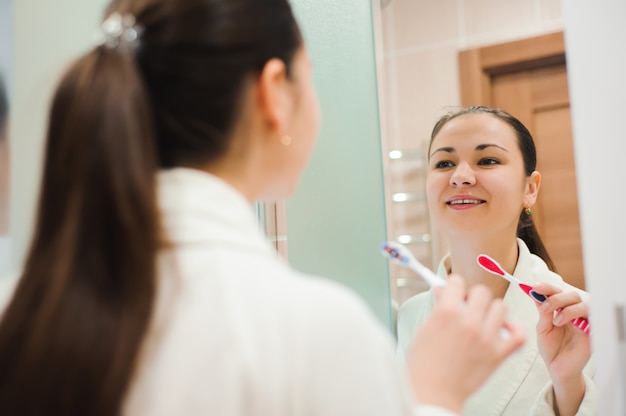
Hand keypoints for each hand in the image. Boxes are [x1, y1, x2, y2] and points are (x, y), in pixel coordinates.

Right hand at [407, 274, 525, 412]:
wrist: (433, 392)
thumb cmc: (423, 365)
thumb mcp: (425, 329)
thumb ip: (438, 308)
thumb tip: (444, 292)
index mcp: (447, 312)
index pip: (458, 282)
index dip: (455, 287)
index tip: (454, 293)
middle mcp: (469, 322)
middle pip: (482, 292)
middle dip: (474, 297)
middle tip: (468, 308)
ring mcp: (486, 338)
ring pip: (501, 307)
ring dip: (492, 311)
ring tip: (483, 321)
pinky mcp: (498, 354)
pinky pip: (518, 334)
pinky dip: (514, 329)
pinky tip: (503, 331)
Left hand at [533, 282, 590, 415]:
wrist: (558, 368)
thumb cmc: (551, 348)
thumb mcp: (542, 328)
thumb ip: (543, 312)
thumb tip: (536, 294)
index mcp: (561, 309)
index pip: (557, 292)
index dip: (547, 287)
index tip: (535, 287)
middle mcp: (574, 313)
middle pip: (572, 295)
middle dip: (556, 297)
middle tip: (544, 308)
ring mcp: (584, 322)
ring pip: (583, 304)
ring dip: (567, 309)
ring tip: (556, 322)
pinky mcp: (592, 332)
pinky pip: (592, 318)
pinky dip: (578, 317)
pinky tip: (564, 324)